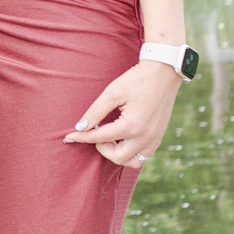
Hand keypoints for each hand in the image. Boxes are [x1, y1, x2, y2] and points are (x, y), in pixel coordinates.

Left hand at [61, 60, 181, 168]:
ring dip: (118, 154)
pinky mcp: (159, 136)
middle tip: (96, 133)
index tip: (69, 137)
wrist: (164, 72)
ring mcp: (154, 139)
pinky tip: (123, 138)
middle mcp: (145, 137)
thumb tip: (80, 127)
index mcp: (132, 126)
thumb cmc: (138, 79)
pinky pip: (143, 155)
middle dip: (102, 148)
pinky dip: (131, 152)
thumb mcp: (113, 92)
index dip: (82, 137)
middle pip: (117, 157)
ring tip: (110, 138)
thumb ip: (96, 112)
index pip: (100, 138)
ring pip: (132, 161)